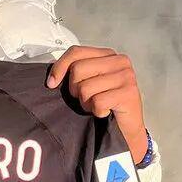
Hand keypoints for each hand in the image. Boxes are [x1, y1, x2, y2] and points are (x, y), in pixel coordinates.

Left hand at [46, 46, 148, 163]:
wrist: (125, 130)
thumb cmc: (103, 105)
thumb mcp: (86, 83)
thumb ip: (74, 72)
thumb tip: (52, 77)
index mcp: (108, 55)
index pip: (76, 52)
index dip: (59, 67)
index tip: (51, 84)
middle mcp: (119, 61)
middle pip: (78, 69)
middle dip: (75, 89)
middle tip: (85, 98)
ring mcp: (127, 76)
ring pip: (85, 87)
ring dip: (86, 103)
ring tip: (96, 105)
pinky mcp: (129, 93)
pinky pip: (98, 101)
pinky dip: (97, 111)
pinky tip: (105, 112)